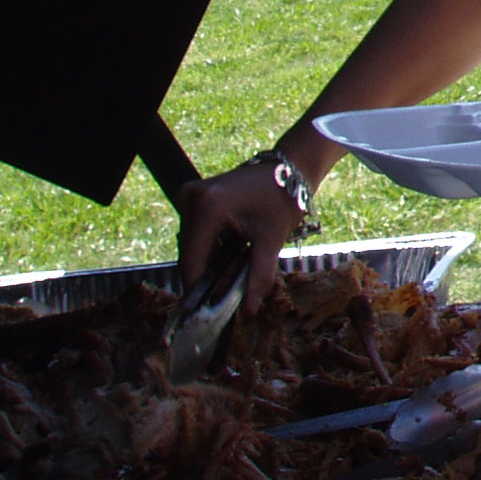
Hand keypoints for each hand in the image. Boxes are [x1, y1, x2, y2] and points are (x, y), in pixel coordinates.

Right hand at [176, 157, 313, 313]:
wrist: (290, 168)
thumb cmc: (284, 199)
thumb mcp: (272, 240)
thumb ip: (259, 277)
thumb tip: (249, 311)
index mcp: (208, 207)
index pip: (192, 259)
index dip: (197, 287)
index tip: (205, 310)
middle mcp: (192, 198)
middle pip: (190, 252)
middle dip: (208, 274)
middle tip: (230, 289)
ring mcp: (190, 194)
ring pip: (192, 243)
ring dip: (210, 260)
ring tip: (238, 264)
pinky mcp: (194, 195)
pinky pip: (195, 231)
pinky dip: (211, 245)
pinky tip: (233, 249)